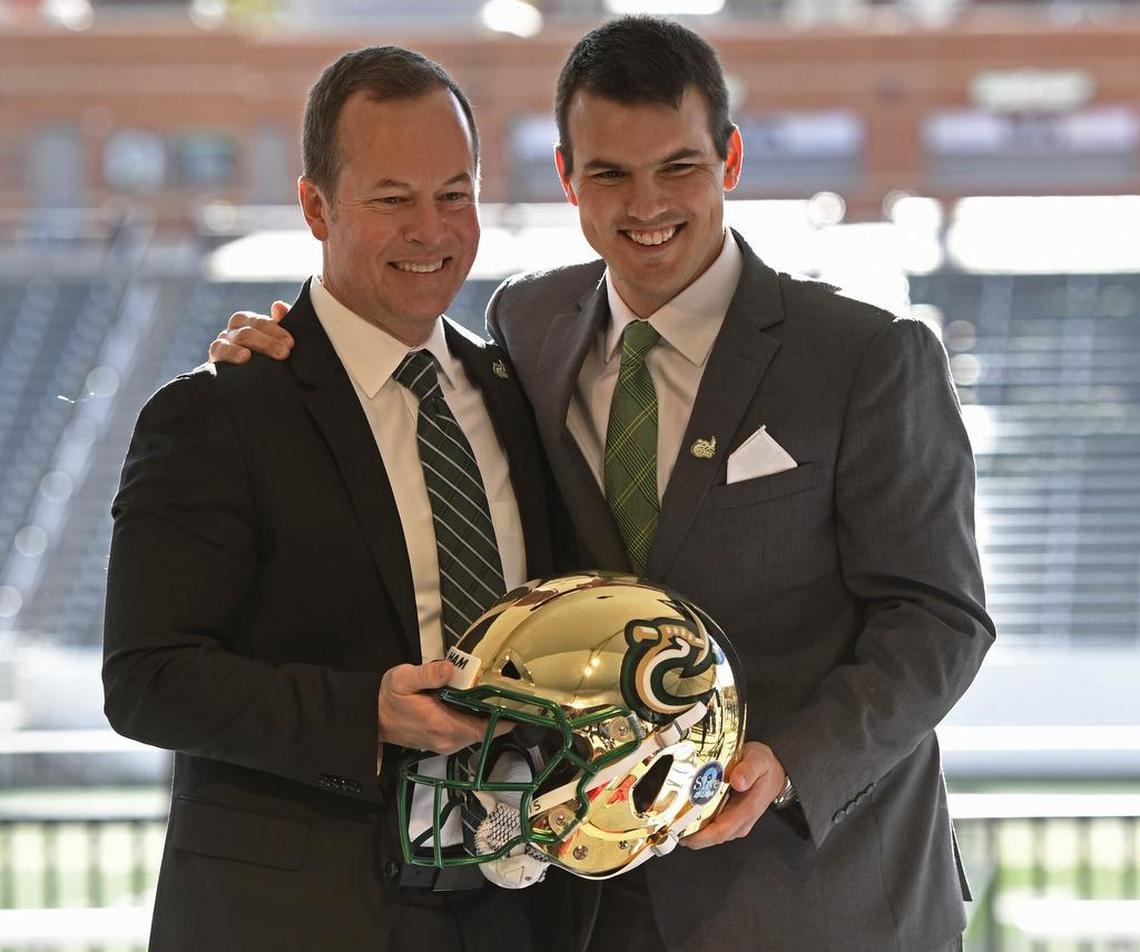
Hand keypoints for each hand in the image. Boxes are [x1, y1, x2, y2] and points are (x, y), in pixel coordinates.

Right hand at [208, 300, 293, 363]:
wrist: (253, 387)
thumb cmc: (270, 359)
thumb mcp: (279, 341)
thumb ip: (282, 321)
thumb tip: (278, 305)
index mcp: (248, 323)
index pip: (258, 321)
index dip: (275, 330)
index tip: (291, 343)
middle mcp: (233, 332)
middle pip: (248, 331)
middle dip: (268, 341)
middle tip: (284, 353)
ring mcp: (222, 344)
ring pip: (235, 339)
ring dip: (248, 347)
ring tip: (256, 355)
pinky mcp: (215, 360)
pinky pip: (219, 351)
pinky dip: (231, 353)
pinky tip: (244, 357)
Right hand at [378, 660, 501, 754]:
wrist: (370, 717)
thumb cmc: (387, 697)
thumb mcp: (403, 678)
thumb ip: (428, 674)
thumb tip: (451, 668)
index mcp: (441, 725)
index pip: (483, 728)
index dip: (503, 719)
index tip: (519, 705)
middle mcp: (447, 740)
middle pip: (484, 730)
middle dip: (498, 713)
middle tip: (512, 691)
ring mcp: (444, 743)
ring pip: (476, 732)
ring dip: (487, 716)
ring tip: (498, 693)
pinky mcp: (442, 741)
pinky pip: (466, 732)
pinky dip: (475, 719)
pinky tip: (477, 701)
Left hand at [683, 742, 785, 848]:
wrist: (774, 771)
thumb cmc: (765, 767)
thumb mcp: (759, 761)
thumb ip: (748, 770)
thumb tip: (737, 780)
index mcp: (747, 810)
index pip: (721, 831)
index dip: (700, 836)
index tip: (682, 833)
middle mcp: (741, 821)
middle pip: (712, 837)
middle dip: (691, 835)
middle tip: (669, 827)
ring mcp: (736, 822)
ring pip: (711, 834)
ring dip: (693, 831)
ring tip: (673, 821)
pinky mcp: (730, 818)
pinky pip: (712, 827)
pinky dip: (698, 825)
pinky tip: (685, 816)